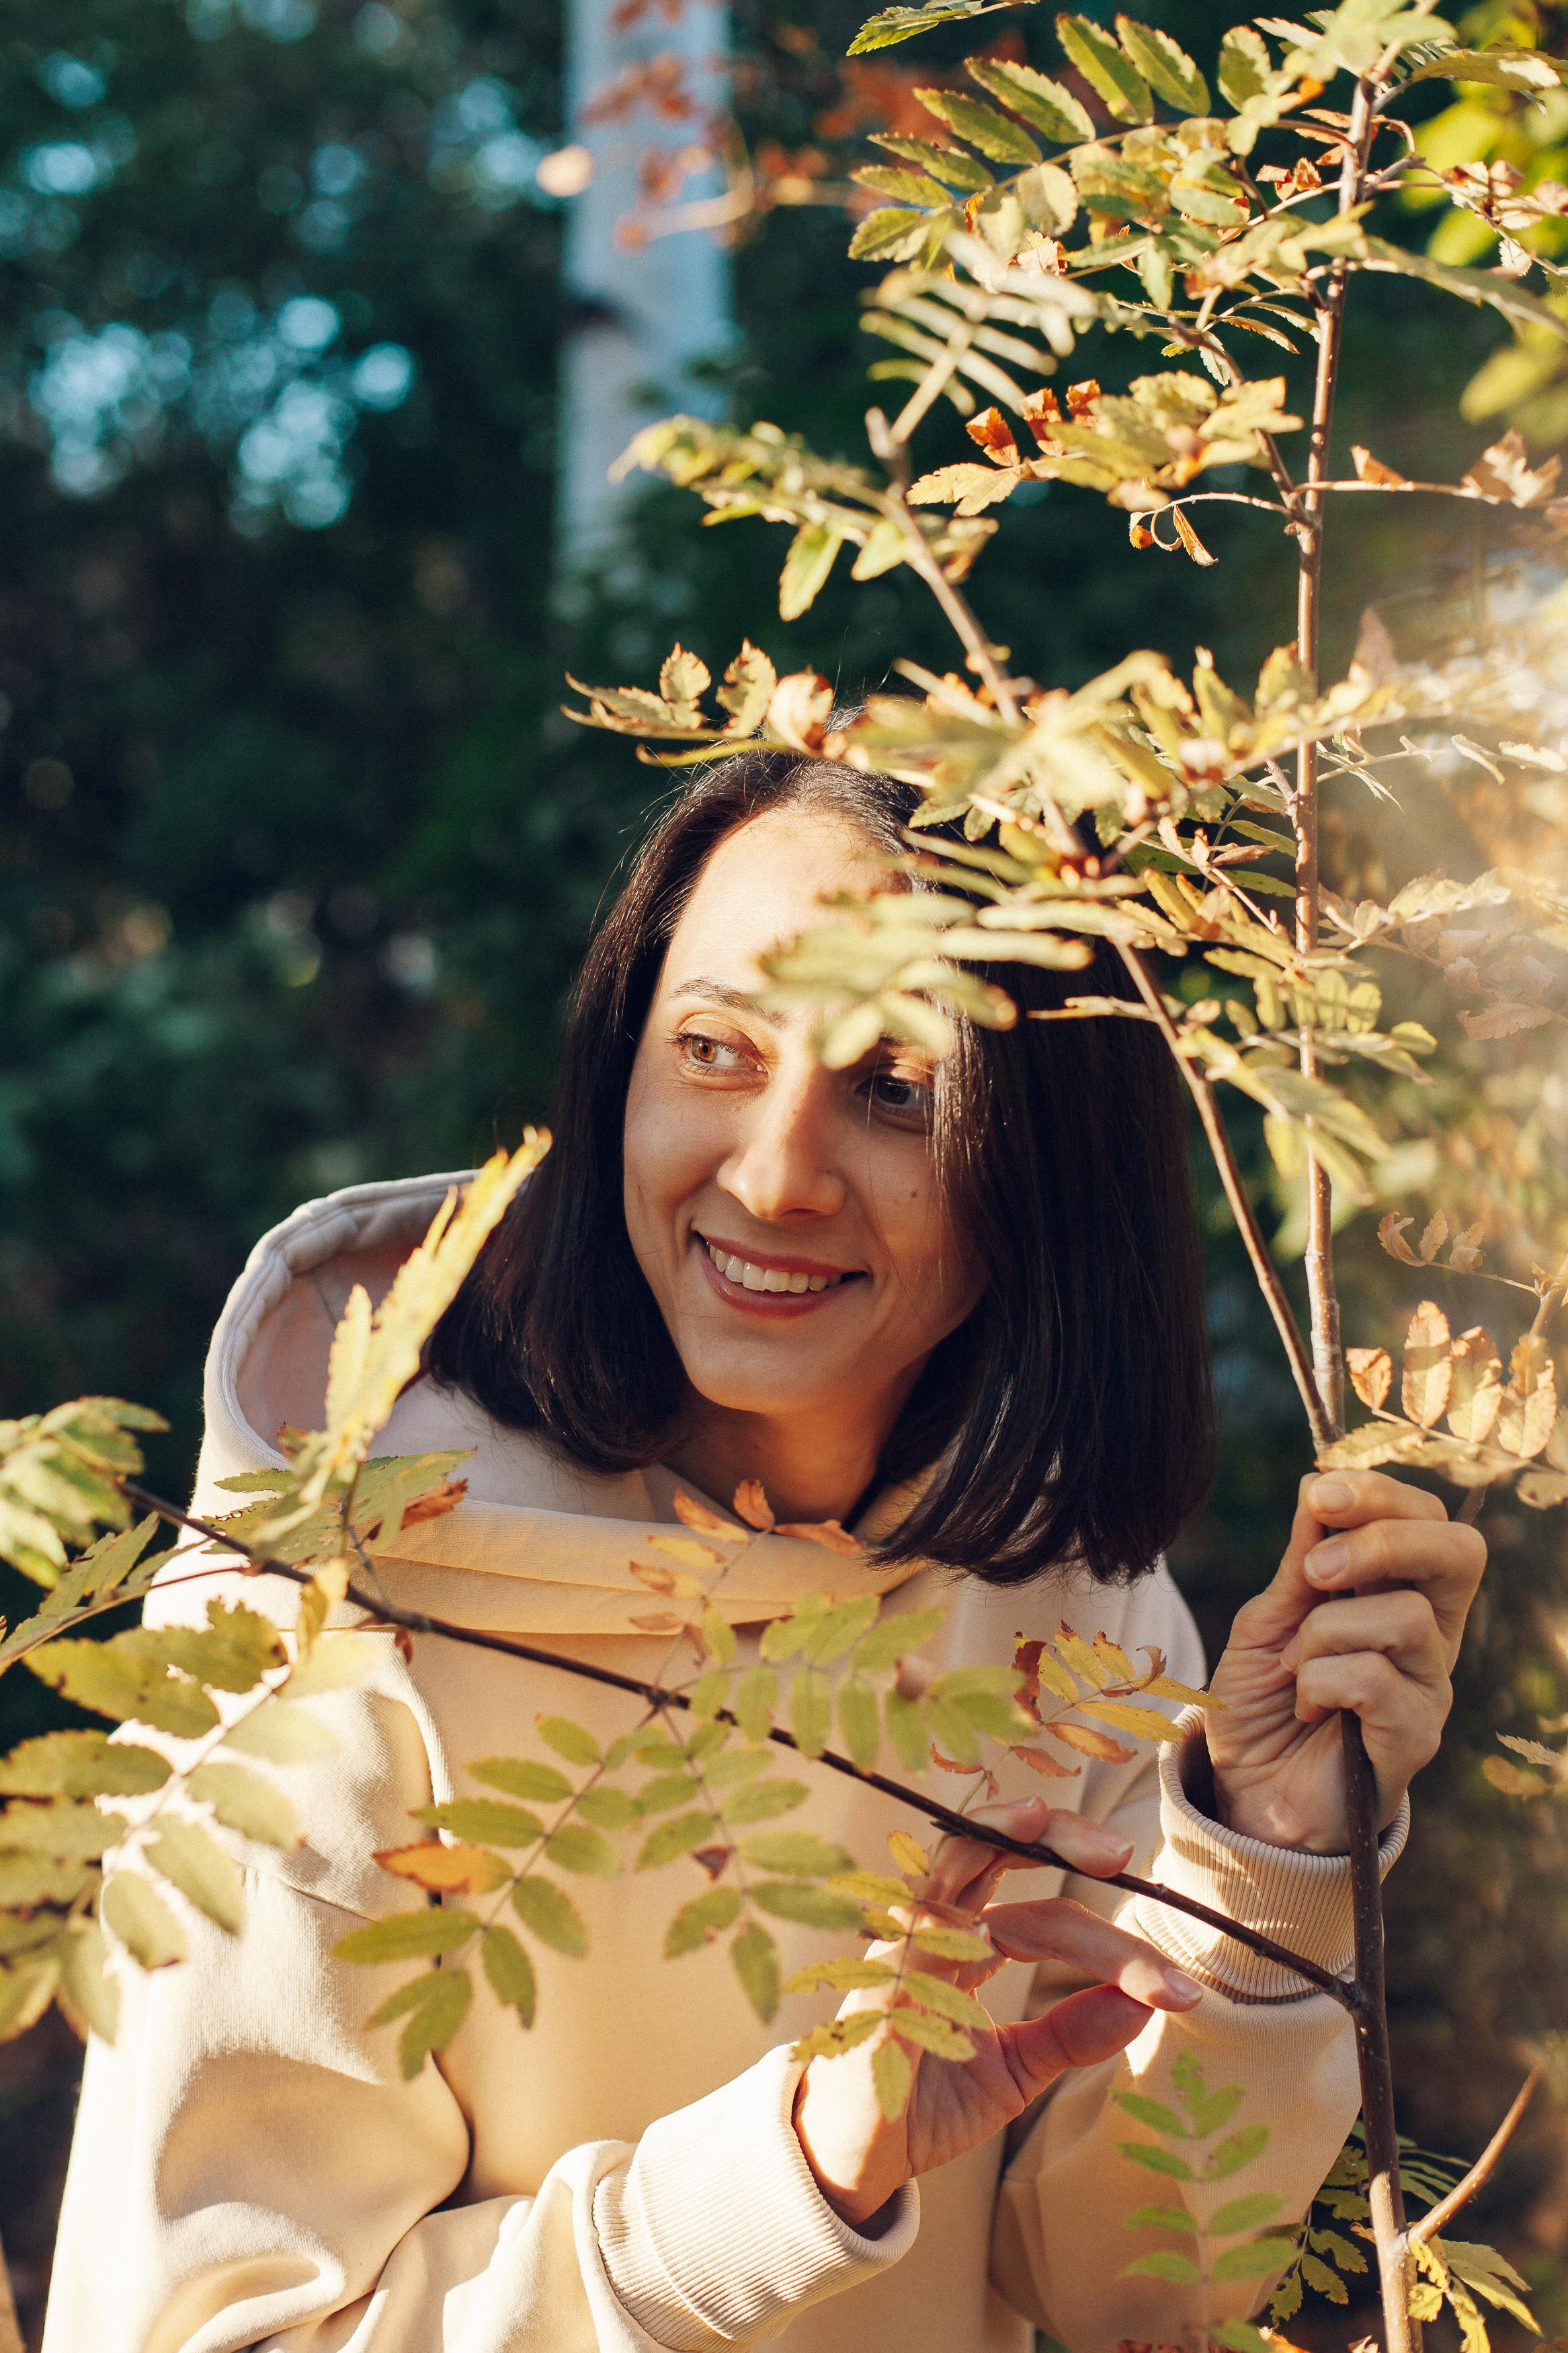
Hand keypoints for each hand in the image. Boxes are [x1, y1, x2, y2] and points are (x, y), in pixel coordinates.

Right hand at [792, 1797, 1202, 2229]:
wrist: (853, 2162)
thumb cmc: (927, 2102)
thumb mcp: (1018, 2069)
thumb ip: (1073, 2033)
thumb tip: (1150, 2004)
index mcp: (965, 1938)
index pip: (1043, 1911)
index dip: (1111, 1941)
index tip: (1181, 1989)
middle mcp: (933, 1926)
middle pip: (994, 1848)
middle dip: (1060, 1836)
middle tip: (1123, 1854)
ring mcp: (902, 1947)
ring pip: (960, 1867)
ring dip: (1011, 1841)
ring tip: (1069, 1837)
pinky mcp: (876, 1987)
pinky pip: (914, 1933)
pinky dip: (955, 1916)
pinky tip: (996, 1923)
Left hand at [1206, 1470, 1486, 1853]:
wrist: (1248, 1793)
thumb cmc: (1263, 1703)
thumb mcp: (1267, 1619)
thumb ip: (1298, 1563)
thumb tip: (1317, 1489)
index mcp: (1400, 1593)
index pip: (1427, 1519)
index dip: (1381, 1494)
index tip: (1318, 1494)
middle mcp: (1430, 1635)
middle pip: (1459, 1552)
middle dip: (1383, 1539)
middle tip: (1317, 1570)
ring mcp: (1429, 1686)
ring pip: (1403, 1614)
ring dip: (1324, 1631)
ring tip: (1293, 1668)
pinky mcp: (1416, 1737)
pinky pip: (1375, 1679)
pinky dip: (1320, 1682)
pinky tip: (1307, 1706)